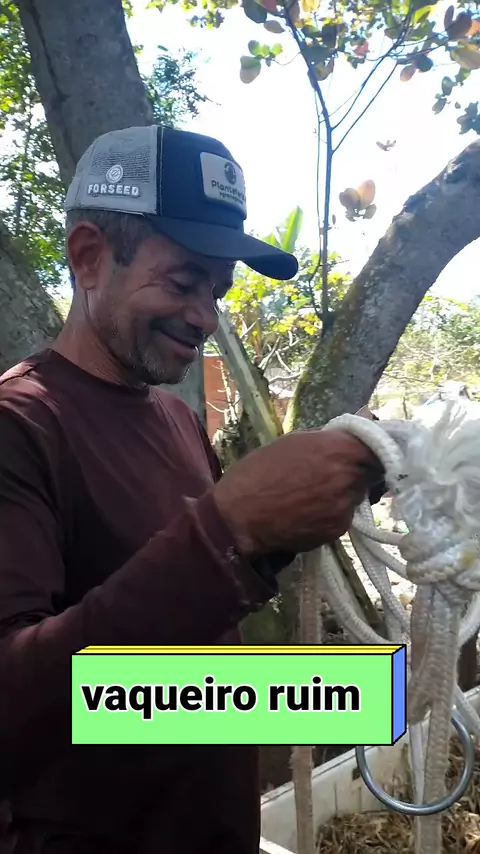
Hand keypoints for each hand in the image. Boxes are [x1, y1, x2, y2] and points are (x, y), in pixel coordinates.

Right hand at [212, 428, 383, 556]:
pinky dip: (334, 512)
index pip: (380, 446)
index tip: (372, 450)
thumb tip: (359, 426)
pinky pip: (345, 515)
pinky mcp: (338, 529)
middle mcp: (347, 477)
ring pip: (358, 495)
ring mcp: (344, 506)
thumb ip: (331, 438)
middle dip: (362, 470)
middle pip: (373, 472)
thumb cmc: (259, 472)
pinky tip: (310, 510)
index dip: (378, 448)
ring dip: (347, 492)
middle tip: (340, 472)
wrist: (238, 517)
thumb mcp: (293, 442)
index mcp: (337, 449)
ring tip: (317, 493)